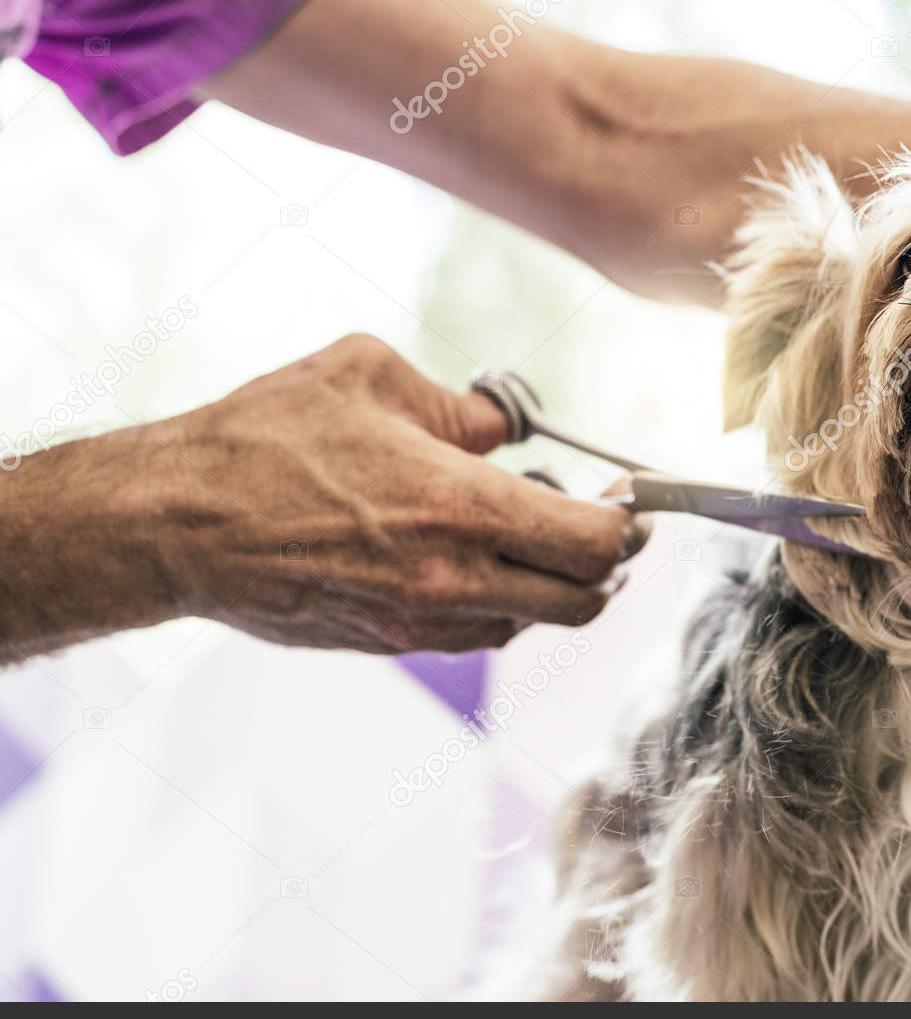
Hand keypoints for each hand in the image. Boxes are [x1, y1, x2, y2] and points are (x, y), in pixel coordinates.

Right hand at [154, 334, 647, 652]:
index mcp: (459, 507)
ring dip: (549, 583)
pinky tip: (470, 555)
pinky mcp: (388, 643)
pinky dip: (498, 601)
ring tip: (524, 529)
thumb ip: (459, 405)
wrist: (175, 523)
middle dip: (606, 561)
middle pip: (583, 600)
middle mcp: (451, 579)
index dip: (628, 521)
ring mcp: (419, 621)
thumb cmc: (264, 439)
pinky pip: (475, 633)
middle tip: (596, 517)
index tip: (627, 496)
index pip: (595, 543)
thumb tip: (504, 431)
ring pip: (530, 622)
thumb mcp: (369, 375)